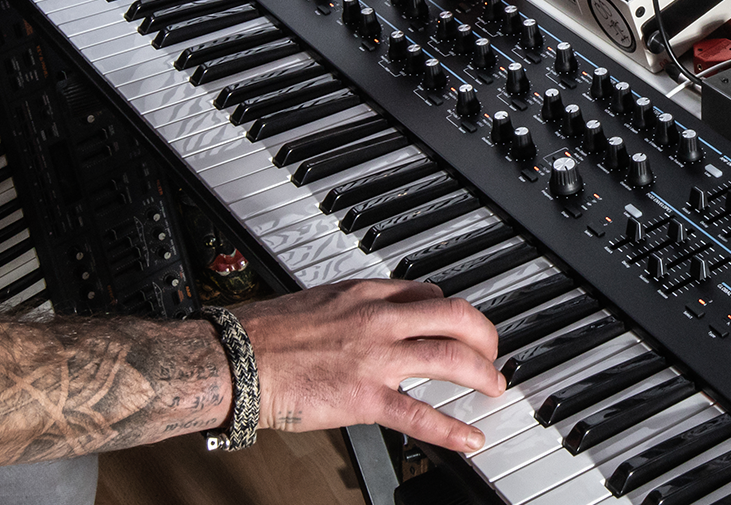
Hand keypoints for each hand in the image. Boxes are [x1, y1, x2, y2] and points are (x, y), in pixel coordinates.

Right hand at [240, 279, 504, 450]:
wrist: (236, 359)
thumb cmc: (265, 332)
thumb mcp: (317, 300)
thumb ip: (350, 308)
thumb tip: (363, 316)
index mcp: (365, 295)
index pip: (427, 292)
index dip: (452, 310)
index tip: (460, 323)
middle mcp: (378, 320)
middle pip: (454, 317)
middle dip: (484, 335)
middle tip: (492, 352)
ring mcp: (375, 359)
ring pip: (449, 358)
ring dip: (481, 373)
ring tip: (494, 386)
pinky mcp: (364, 398)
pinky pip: (420, 414)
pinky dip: (451, 429)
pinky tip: (469, 438)